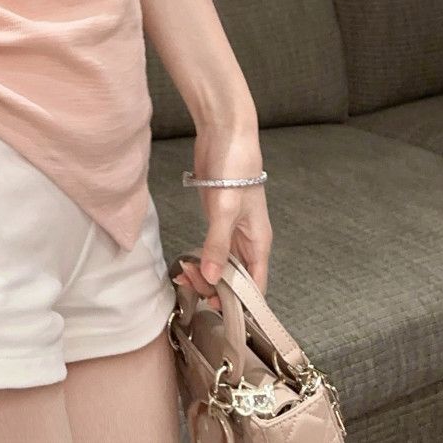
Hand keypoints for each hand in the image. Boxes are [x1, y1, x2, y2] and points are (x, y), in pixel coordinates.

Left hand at [174, 123, 270, 312]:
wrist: (225, 131)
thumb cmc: (236, 166)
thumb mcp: (226, 208)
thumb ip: (218, 244)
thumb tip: (212, 279)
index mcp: (259, 242)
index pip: (256, 286)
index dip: (240, 304)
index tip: (217, 311)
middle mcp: (247, 240)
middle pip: (236, 279)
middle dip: (216, 289)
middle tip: (191, 288)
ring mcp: (231, 230)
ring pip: (221, 266)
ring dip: (205, 275)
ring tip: (184, 276)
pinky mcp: (216, 218)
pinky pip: (210, 249)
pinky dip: (200, 259)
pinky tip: (185, 263)